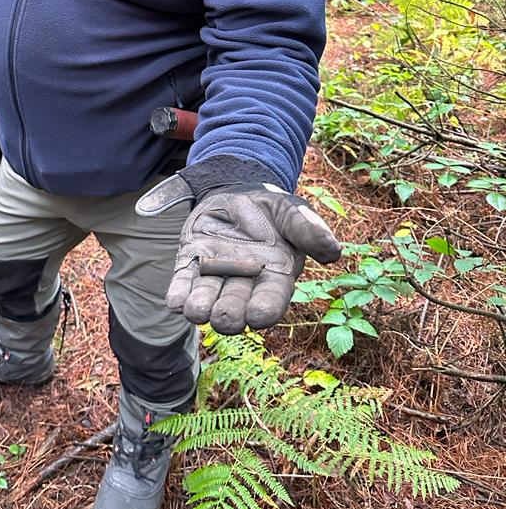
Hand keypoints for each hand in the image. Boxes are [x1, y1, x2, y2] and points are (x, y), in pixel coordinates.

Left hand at [136, 157, 340, 334]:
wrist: (240, 192)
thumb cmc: (273, 209)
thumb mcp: (294, 212)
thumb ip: (310, 230)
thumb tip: (334, 252)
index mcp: (275, 276)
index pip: (271, 300)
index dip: (264, 310)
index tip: (258, 316)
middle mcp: (244, 284)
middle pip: (236, 308)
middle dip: (229, 313)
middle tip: (224, 315)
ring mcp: (216, 276)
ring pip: (207, 301)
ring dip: (201, 308)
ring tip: (196, 309)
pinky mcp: (192, 264)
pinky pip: (183, 284)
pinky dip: (179, 294)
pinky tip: (175, 302)